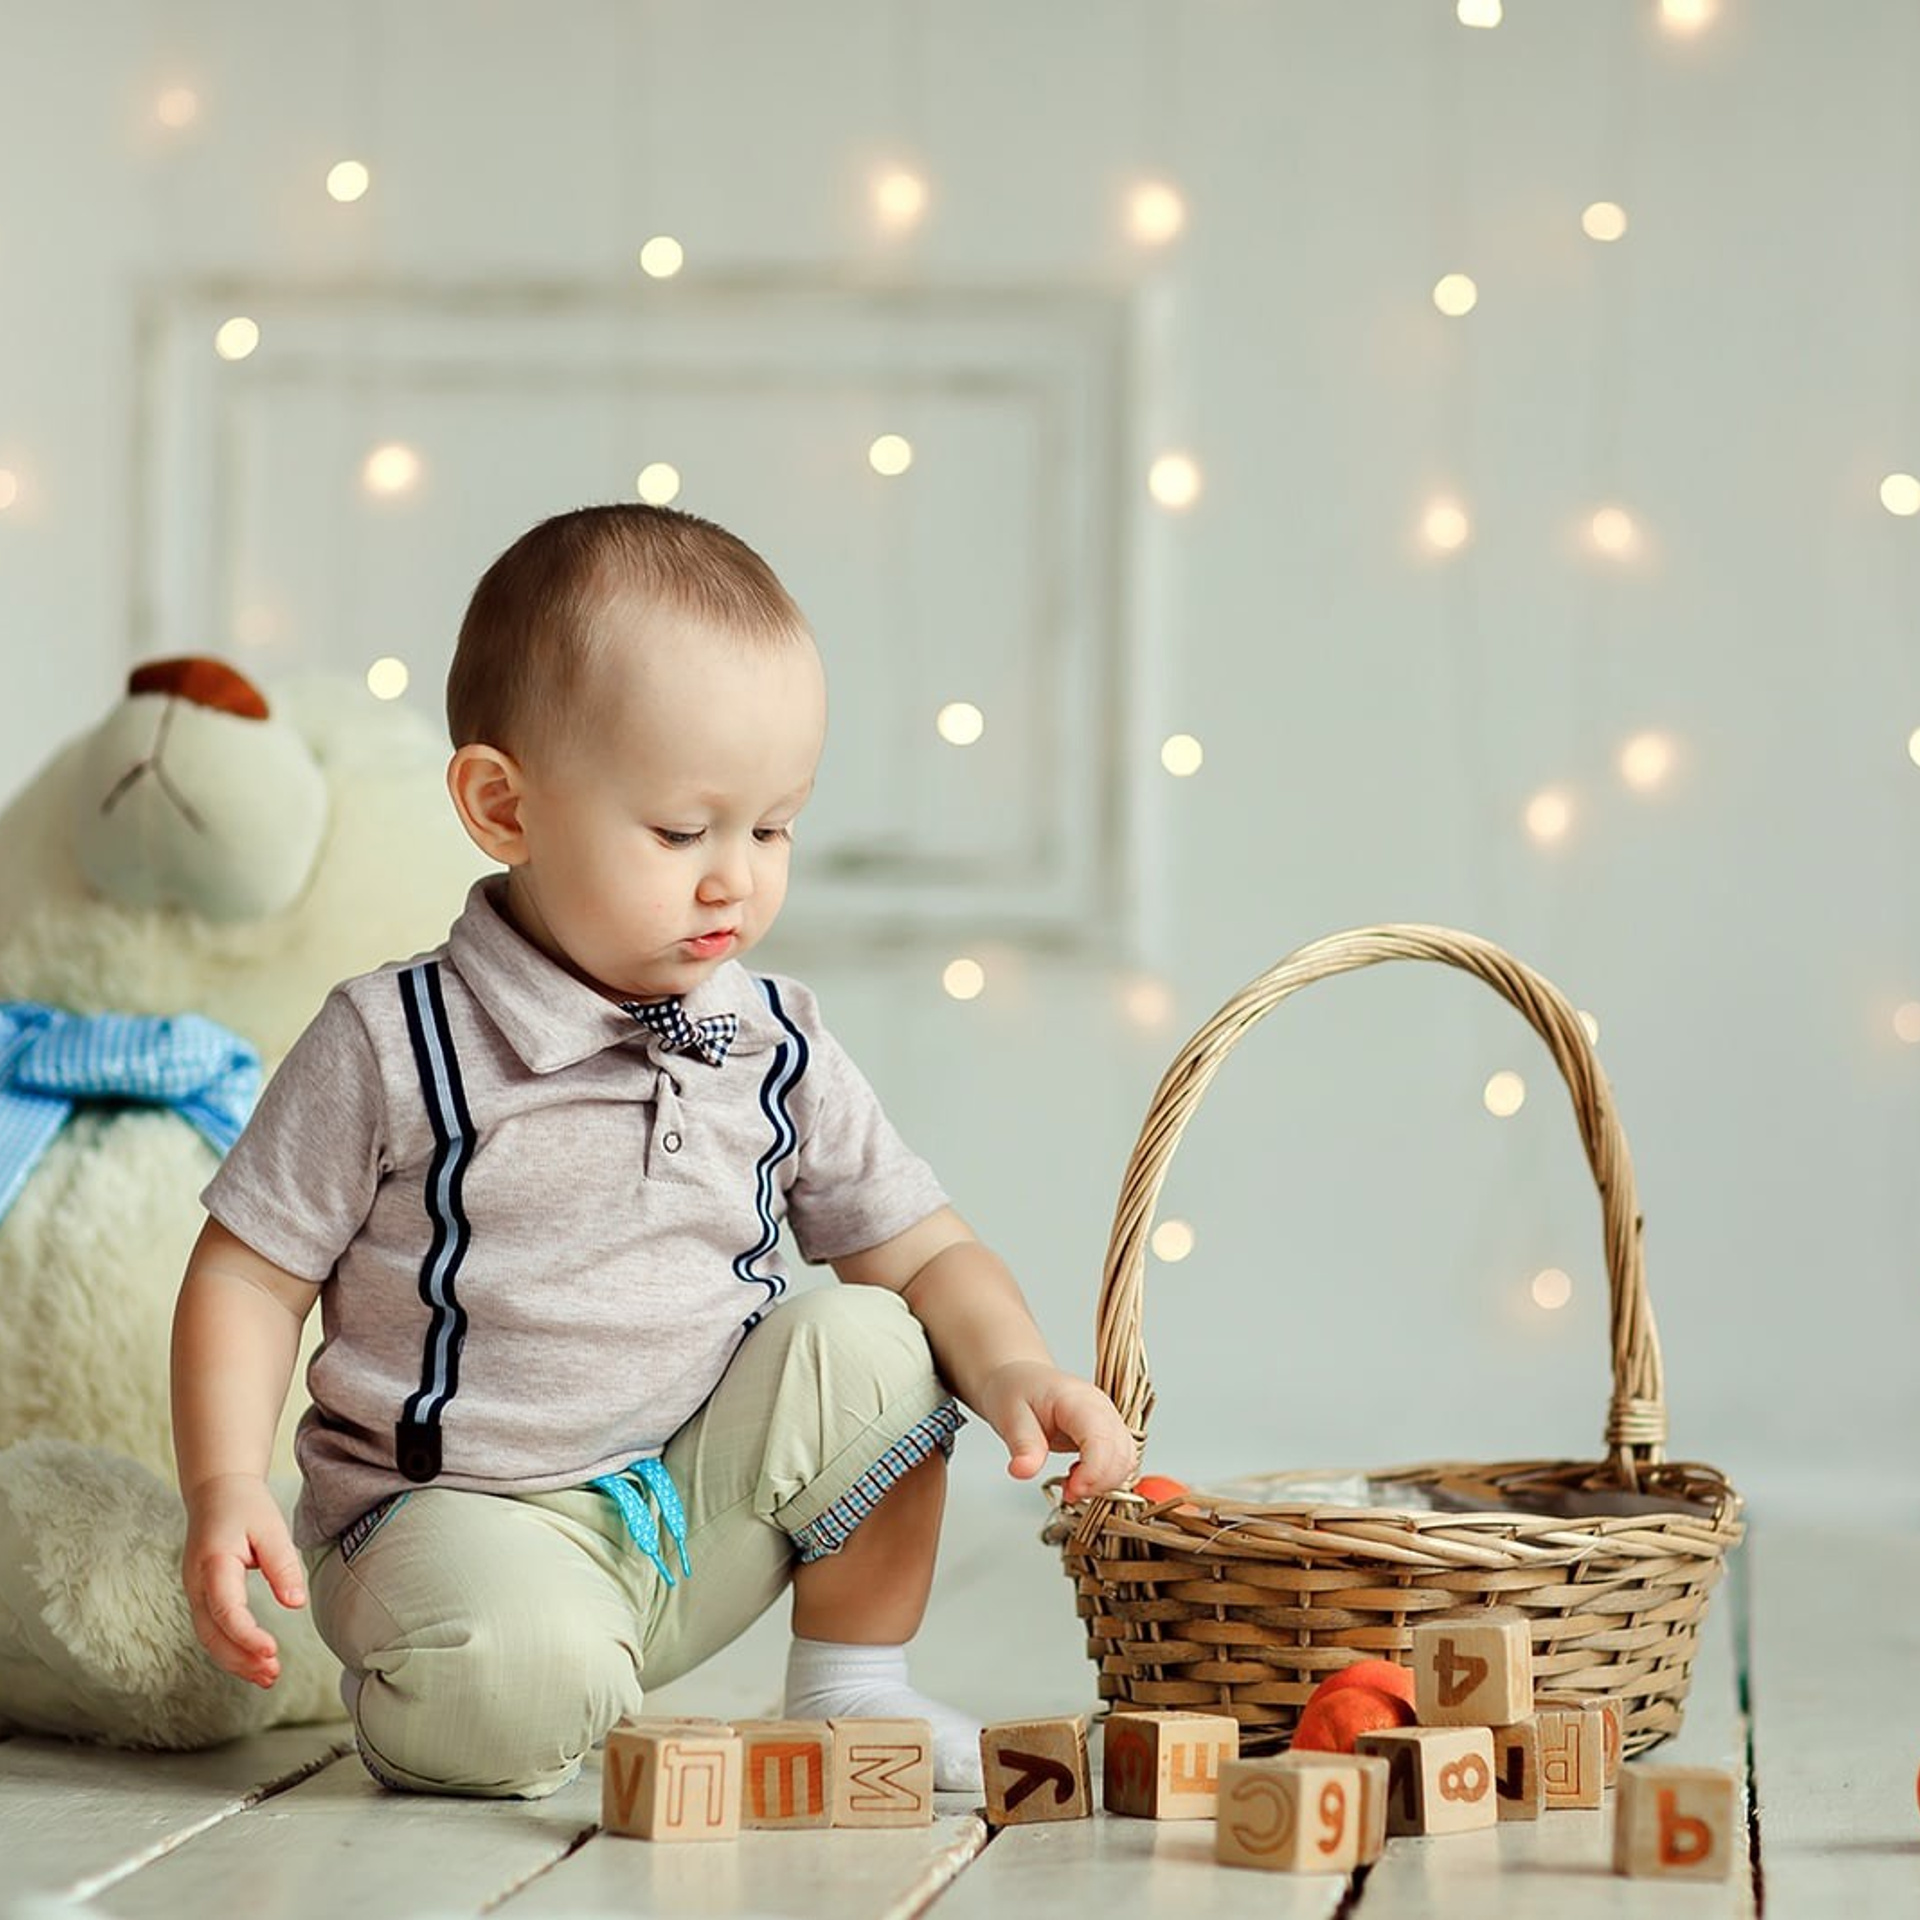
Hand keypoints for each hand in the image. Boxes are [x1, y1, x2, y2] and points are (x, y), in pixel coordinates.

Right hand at [181, 1473, 305, 1687]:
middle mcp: (196, 1583)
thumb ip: (283, 1565)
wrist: (217, 1491)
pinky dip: (230, 1649)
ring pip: (208, 1638)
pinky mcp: (201, 1597)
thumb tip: (295, 1604)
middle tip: (273, 1674)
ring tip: (268, 1676)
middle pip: (211, 1634)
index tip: (273, 1651)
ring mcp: (194, 1592)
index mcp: (213, 1564)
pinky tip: (254, 1660)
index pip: (226, 1611)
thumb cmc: (245, 1507)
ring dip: (235, 1661)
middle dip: (240, 1659)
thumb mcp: (271, 1528)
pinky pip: (212, 1630)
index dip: (246, 1636)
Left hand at [974, 1361, 1137, 1503]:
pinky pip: (1121, 1462)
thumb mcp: (1010, 1417)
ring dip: (1104, 1483)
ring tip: (1071, 1485)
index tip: (1073, 1490)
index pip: (1102, 1438)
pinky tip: (1079, 1478)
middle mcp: (1101, 1409)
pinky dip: (1105, 1478)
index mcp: (1078, 1400)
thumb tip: (1023, 1471)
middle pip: (1122, 1454)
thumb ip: (1022, 1445)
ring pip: (1127, 1461)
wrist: (1021, 1380)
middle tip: (1068, 1492)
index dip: (1094, 1471)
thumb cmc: (1017, 1391)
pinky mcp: (1108, 1434)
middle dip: (1100, 1482)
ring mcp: (1108, 1420)